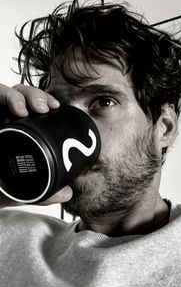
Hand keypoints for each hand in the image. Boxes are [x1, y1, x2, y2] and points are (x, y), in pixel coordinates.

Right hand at [0, 83, 72, 207]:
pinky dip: (1, 96)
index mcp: (18, 131)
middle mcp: (3, 121)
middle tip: (45, 107)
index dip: (44, 100)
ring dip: (17, 95)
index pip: (32, 107)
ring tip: (25, 109)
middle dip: (35, 95)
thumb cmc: (0, 186)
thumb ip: (45, 193)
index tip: (56, 106)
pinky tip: (14, 109)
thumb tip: (67, 194)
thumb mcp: (22, 189)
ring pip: (3, 92)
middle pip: (20, 96)